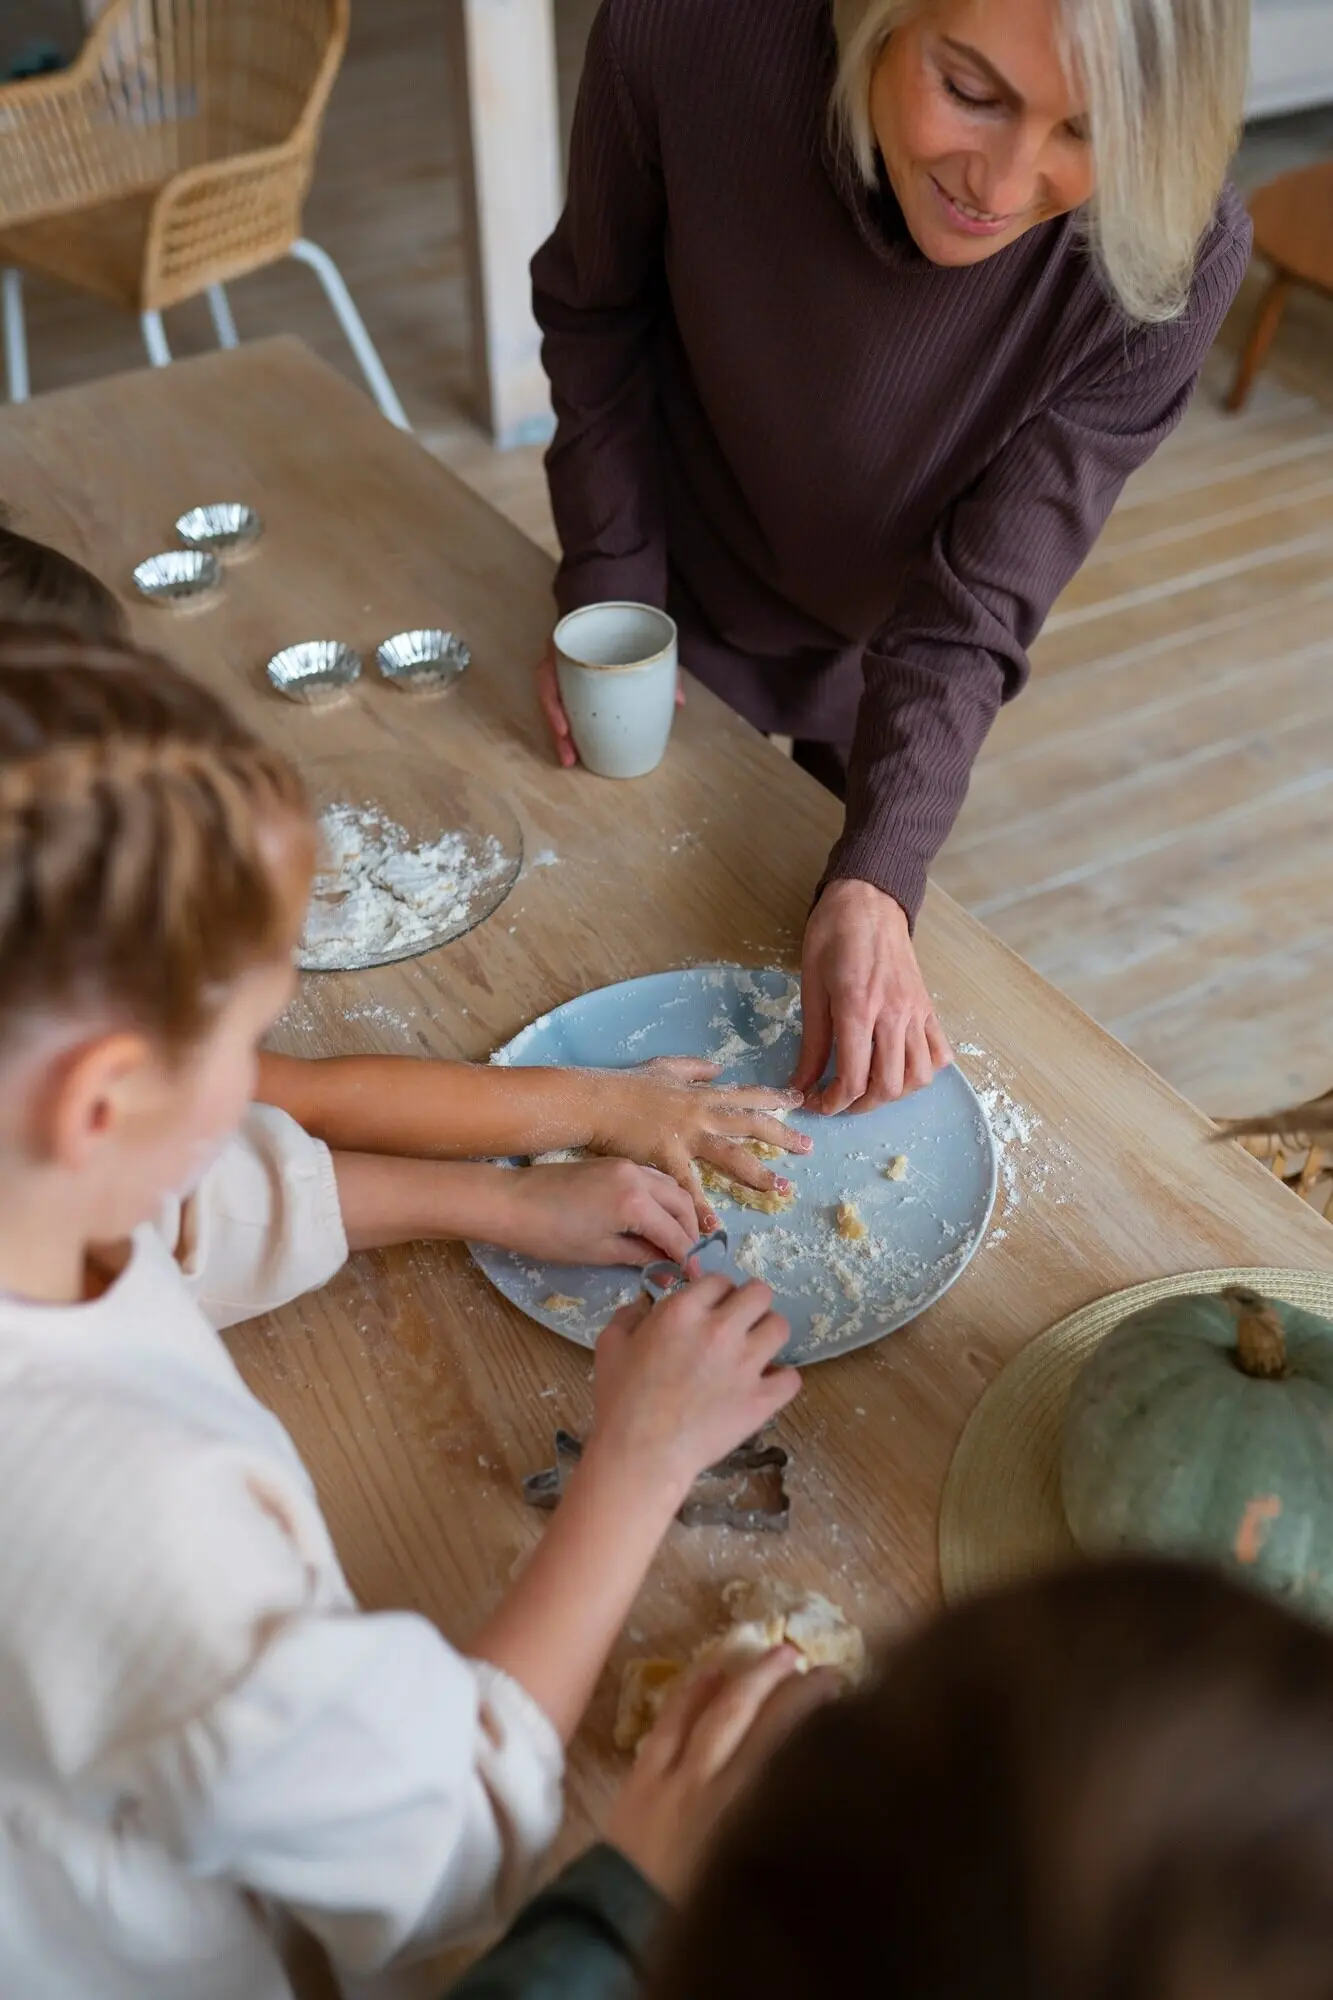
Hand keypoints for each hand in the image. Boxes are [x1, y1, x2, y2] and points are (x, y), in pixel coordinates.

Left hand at [497, 1159, 699, 1265]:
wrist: (511, 1202)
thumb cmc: (551, 1235)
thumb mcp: (600, 1252)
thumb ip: (640, 1256)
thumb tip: (667, 1269)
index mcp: (635, 1202)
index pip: (674, 1232)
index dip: (686, 1256)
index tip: (693, 1275)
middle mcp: (637, 1176)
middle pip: (681, 1202)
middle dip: (690, 1231)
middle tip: (688, 1257)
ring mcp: (625, 1165)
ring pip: (669, 1186)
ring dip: (678, 1211)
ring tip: (675, 1238)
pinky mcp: (613, 1162)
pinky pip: (651, 1178)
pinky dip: (661, 1197)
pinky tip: (656, 1218)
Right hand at [537, 636, 685, 770]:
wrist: (612, 607)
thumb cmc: (623, 625)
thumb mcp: (642, 639)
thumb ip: (660, 666)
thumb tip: (678, 701)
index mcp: (568, 645)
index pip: (548, 673)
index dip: (553, 703)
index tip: (565, 728)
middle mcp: (560, 660)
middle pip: (550, 697)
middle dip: (557, 730)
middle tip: (570, 757)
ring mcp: (563, 672)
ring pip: (554, 705)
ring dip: (560, 735)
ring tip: (570, 760)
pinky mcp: (569, 683)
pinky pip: (563, 705)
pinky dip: (568, 726)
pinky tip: (576, 747)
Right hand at [586, 1058, 809, 1229]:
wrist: (595, 1100)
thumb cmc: (624, 1084)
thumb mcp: (664, 1067)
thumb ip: (693, 1068)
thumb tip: (718, 1069)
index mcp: (701, 1094)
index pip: (746, 1095)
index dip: (774, 1097)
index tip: (799, 1101)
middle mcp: (701, 1113)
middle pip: (751, 1125)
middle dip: (782, 1136)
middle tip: (808, 1148)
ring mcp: (686, 1135)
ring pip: (732, 1154)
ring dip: (759, 1173)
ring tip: (781, 1188)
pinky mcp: (666, 1155)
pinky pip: (688, 1185)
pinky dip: (701, 1207)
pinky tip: (714, 1226)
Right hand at [591, 1275, 798, 1499]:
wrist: (640, 1454)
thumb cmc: (619, 1400)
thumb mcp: (610, 1345)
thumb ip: (629, 1316)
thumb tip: (643, 1306)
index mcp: (684, 1311)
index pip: (719, 1280)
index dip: (716, 1293)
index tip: (711, 1308)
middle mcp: (721, 1329)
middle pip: (760, 1293)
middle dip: (749, 1304)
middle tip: (738, 1324)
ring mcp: (746, 1364)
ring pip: (780, 1327)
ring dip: (768, 1335)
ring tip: (754, 1351)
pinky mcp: (761, 1399)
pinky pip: (792, 1377)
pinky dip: (781, 1380)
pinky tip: (766, 1385)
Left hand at [605, 1647, 838, 1896]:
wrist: (616, 1928)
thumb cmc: (689, 1910)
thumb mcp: (742, 1870)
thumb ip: (773, 1825)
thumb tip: (808, 1787)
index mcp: (742, 1819)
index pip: (785, 1746)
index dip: (811, 1708)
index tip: (836, 1682)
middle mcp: (713, 1790)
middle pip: (755, 1723)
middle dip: (786, 1687)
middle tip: (812, 1662)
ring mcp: (674, 1778)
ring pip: (715, 1715)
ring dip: (747, 1679)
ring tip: (775, 1655)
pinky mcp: (642, 1776)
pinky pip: (670, 1723)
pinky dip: (692, 1694)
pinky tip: (711, 1671)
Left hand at [793, 879, 951, 1113]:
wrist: (869, 899)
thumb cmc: (832, 935)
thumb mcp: (811, 987)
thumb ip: (812, 1042)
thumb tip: (801, 1084)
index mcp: (858, 1008)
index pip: (854, 1079)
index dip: (832, 1104)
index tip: (815, 1104)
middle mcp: (894, 1014)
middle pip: (889, 1086)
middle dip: (860, 1106)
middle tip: (837, 1101)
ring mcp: (917, 1012)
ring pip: (920, 1076)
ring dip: (893, 1093)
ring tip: (868, 1087)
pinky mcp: (929, 1007)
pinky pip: (940, 1053)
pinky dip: (923, 1071)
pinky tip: (898, 1067)